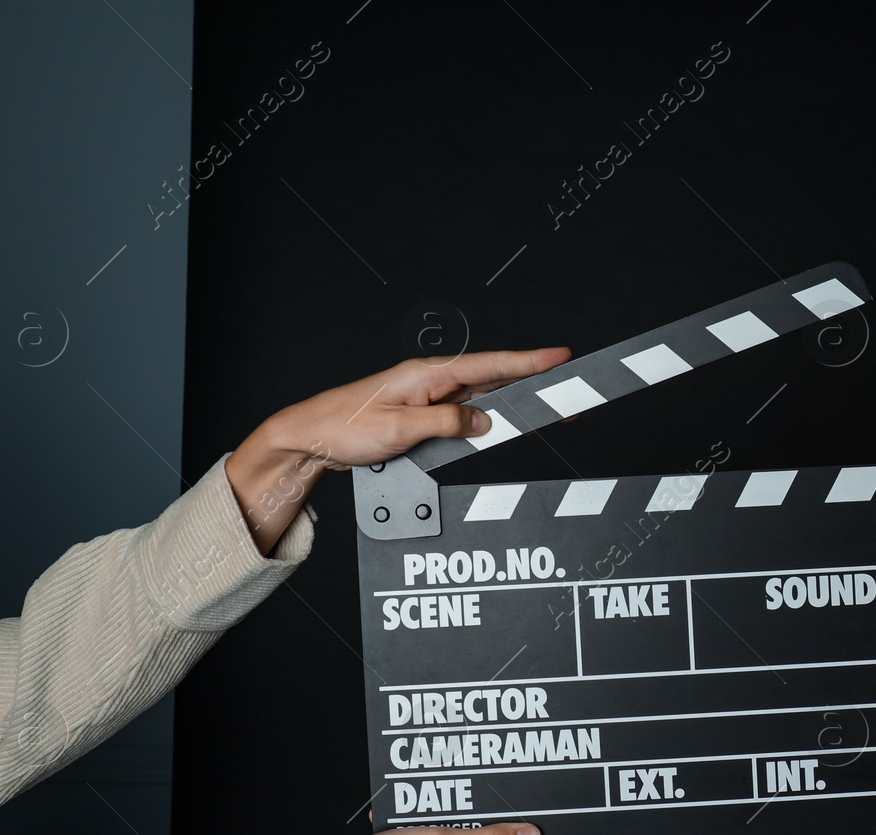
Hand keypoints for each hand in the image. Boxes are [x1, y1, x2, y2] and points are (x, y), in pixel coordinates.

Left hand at [225, 347, 571, 553]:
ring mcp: (427, 396)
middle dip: (530, 378)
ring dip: (511, 398)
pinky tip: (499, 423)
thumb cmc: (343, 427)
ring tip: (544, 403)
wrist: (309, 438)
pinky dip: (486, 415)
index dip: (527, 361)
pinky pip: (464, 411)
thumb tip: (483, 423)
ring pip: (480, 395)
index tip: (558, 356)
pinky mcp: (422, 413)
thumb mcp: (400, 429)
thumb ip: (446, 424)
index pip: (489, 363)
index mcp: (427, 373)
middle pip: (492, 376)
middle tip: (566, 381)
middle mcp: (430, 380)